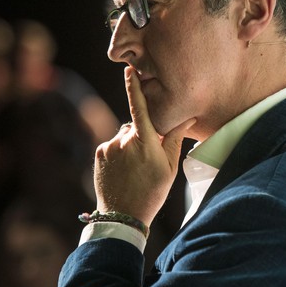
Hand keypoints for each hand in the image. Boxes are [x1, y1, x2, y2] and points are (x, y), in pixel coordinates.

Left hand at [94, 67, 195, 226]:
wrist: (122, 216)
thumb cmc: (152, 192)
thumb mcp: (170, 167)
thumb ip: (175, 138)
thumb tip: (186, 117)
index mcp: (144, 143)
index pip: (139, 108)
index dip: (134, 88)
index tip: (129, 70)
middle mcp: (123, 140)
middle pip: (137, 126)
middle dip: (144, 135)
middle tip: (150, 160)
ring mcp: (108, 146)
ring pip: (125, 136)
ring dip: (131, 145)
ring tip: (136, 169)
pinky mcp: (98, 153)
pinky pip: (113, 145)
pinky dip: (120, 153)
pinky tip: (125, 171)